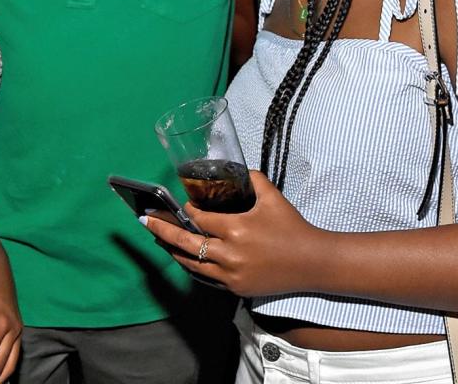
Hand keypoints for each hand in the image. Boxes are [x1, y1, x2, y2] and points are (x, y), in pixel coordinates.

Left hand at [141, 170, 323, 298]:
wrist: (312, 263)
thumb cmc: (291, 226)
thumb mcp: (271, 196)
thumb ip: (251, 178)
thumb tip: (234, 169)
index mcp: (236, 229)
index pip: (199, 219)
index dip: (188, 210)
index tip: (182, 204)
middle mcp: (230, 254)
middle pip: (186, 243)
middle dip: (162, 230)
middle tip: (145, 220)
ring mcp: (232, 275)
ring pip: (192, 264)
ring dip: (173, 250)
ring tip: (158, 239)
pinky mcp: (237, 289)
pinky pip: (206, 278)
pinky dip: (191, 267)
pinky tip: (182, 258)